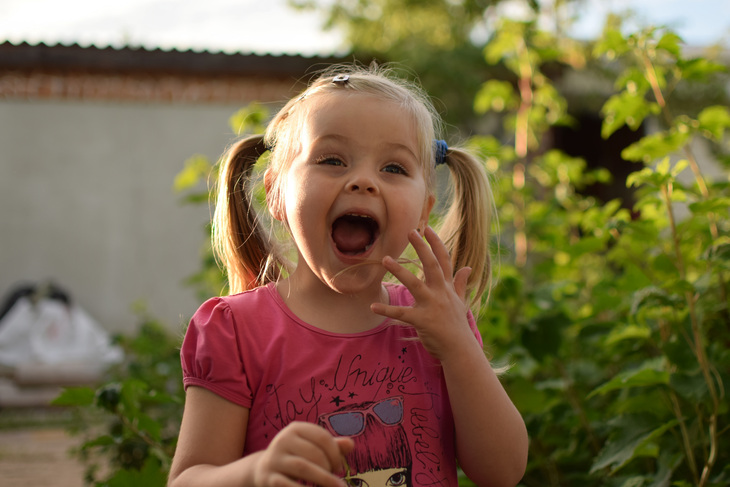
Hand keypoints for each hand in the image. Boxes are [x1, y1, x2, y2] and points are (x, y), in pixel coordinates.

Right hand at [253, 422, 353, 486]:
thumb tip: (351, 444)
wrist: (263, 469)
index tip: (339, 467)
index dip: (335, 453)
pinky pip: (288, 485)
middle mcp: (283, 440)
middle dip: (329, 467)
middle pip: (314, 452)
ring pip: (303, 467)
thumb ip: (332, 446)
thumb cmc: (295, 456)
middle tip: (336, 480)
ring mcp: (274, 459)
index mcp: (295, 428)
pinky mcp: (268, 477)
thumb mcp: (311, 447)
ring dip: (323, 479)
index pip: (322, 437)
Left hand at [371, 227, 474, 360]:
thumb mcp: (461, 302)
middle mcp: (441, 293)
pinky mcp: (422, 320)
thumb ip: (461, 284)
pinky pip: (402, 313)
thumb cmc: (457, 326)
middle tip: (410, 231)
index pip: (444, 260)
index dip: (436, 244)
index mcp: (448, 288)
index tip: (427, 229)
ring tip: (385, 259)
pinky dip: (387, 310)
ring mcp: (432, 306)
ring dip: (400, 271)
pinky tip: (373, 306)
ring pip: (415, 284)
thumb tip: (467, 268)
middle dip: (421, 248)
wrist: (460, 350)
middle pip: (432, 265)